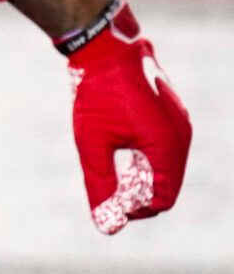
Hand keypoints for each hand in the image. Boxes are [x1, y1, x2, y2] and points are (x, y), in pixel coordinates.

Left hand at [67, 4, 190, 233]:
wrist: (105, 47)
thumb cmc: (96, 93)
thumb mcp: (92, 142)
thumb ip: (100, 184)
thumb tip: (107, 225)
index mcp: (166, 146)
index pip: (162, 199)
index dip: (136, 210)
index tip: (111, 206)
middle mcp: (181, 136)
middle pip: (168, 186)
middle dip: (140, 197)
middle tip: (110, 195)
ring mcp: (181, 124)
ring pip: (169, 168)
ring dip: (144, 179)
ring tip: (115, 177)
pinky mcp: (173, 115)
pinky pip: (168, 149)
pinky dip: (149, 161)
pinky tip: (124, 157)